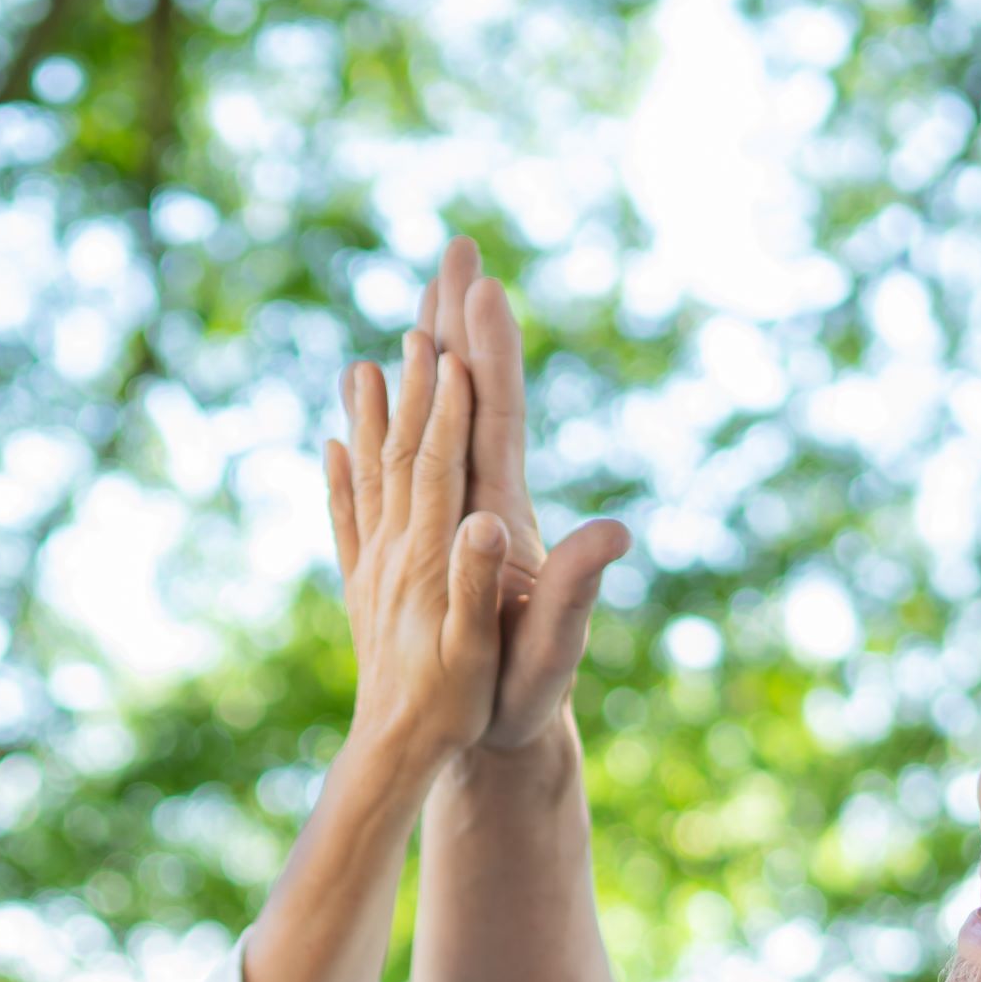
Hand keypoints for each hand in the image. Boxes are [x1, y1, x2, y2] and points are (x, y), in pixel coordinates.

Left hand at [323, 322, 510, 780]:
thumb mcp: (479, 652)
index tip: (451, 343)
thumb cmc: (454, 709)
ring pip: (372, 474)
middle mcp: (396, 550)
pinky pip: (349, 520)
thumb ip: (479, 585)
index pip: (439, 463)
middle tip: (418, 316)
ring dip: (372, 415)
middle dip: (414, 382)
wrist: (393, 755)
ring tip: (364, 362)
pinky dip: (341, 478)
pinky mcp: (364, 587)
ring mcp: (375, 566)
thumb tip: (482, 521)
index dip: (447, 405)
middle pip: (402, 449)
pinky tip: (333, 446)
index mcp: (430, 557)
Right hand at [418, 235, 628, 754]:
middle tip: (459, 246)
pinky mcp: (438, 545)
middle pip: (472, 396)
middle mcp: (484, 504)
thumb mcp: (554, 649)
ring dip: (429, 364)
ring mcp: (460, 521)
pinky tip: (365, 411)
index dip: (492, 352)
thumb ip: (578, 592)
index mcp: (503, 516)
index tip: (483, 281)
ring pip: (438, 424)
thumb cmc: (525, 700)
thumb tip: (615, 534)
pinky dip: (386, 432)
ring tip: (415, 307)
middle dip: (462, 322)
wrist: (505, 735)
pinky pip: (404, 471)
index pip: (498, 417)